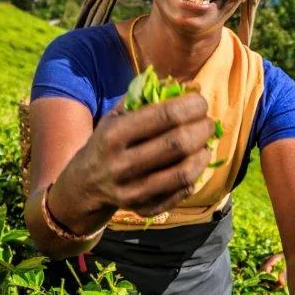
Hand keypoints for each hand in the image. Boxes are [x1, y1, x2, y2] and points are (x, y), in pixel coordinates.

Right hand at [55, 92, 213, 221]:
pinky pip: (181, 192)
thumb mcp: (117, 114)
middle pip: (178, 144)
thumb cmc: (108, 140)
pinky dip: (195, 175)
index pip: (165, 115)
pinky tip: (194, 163)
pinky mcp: (144, 209)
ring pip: (183, 173)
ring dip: (203, 154)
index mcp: (114, 135)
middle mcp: (121, 165)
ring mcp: (132, 191)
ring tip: (205, 143)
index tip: (201, 102)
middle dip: (202, 129)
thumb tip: (191, 85)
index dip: (192, 106)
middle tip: (209, 123)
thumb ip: (149, 95)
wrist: (85, 184)